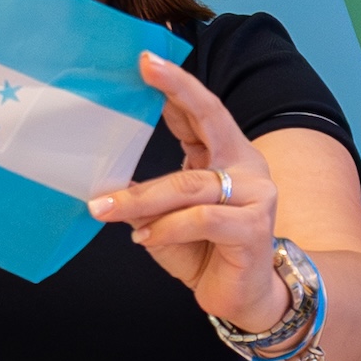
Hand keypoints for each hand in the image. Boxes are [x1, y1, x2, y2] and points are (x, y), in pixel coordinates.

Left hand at [87, 52, 290, 332]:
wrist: (244, 298)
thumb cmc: (204, 252)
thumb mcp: (166, 218)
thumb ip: (148, 196)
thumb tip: (106, 183)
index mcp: (225, 155)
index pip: (200, 111)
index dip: (175, 85)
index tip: (145, 61)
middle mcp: (245, 166)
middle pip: (210, 119)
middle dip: (177, 91)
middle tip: (144, 70)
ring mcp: (255, 195)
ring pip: (188, 185)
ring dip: (141, 198)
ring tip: (105, 209)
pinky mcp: (254, 227)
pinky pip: (200, 219)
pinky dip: (166, 228)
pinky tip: (146, 238)